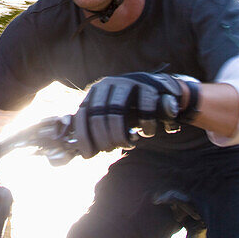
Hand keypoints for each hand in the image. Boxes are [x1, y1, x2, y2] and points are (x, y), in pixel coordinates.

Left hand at [71, 73, 186, 157]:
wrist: (155, 91)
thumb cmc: (128, 111)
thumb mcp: (109, 118)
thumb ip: (95, 131)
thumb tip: (83, 153)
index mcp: (95, 91)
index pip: (82, 114)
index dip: (83, 137)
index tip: (88, 155)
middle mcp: (109, 83)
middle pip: (98, 114)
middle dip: (103, 138)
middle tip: (111, 149)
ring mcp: (128, 82)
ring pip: (118, 109)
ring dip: (120, 133)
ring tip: (127, 144)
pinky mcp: (148, 86)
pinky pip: (145, 108)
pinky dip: (146, 126)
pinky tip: (146, 133)